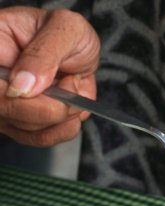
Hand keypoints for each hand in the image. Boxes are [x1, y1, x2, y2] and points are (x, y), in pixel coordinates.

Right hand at [0, 6, 99, 146]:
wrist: (78, 49)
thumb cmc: (67, 34)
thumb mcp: (65, 29)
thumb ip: (44, 54)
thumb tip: (23, 86)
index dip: (18, 93)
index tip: (48, 83)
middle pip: (6, 109)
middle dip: (51, 106)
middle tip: (72, 83)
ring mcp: (4, 103)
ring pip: (24, 128)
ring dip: (61, 116)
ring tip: (72, 87)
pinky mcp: (20, 122)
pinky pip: (38, 138)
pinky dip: (63, 129)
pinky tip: (73, 111)